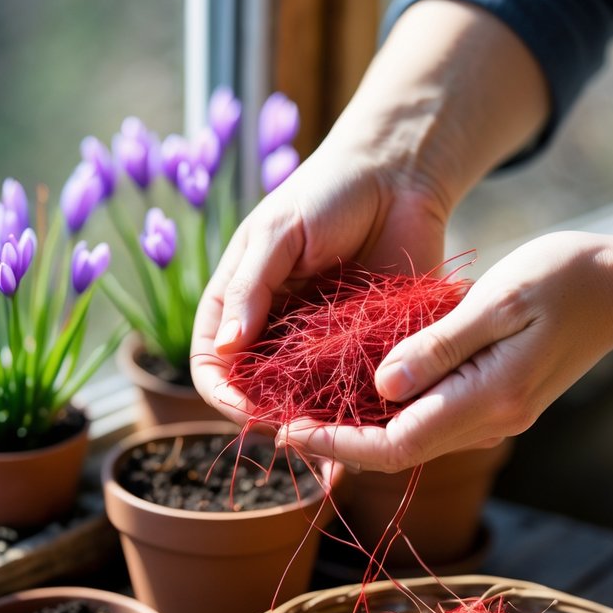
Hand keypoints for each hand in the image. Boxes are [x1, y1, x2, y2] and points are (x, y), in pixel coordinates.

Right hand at [190, 131, 451, 421]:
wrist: (399, 175)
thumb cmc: (329, 192)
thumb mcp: (278, 232)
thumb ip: (251, 288)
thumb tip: (226, 350)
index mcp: (237, 303)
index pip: (212, 366)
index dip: (225, 395)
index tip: (250, 412)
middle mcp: (272, 330)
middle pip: (255, 394)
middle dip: (270, 418)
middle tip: (299, 432)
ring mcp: (317, 344)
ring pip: (303, 401)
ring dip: (315, 424)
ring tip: (335, 438)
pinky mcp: (364, 347)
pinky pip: (351, 390)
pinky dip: (355, 411)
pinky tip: (369, 426)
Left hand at [278, 230, 612, 469]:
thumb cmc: (561, 280)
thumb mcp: (496, 301)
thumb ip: (438, 346)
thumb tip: (382, 387)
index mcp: (487, 399)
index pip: (396, 445)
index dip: (339, 445)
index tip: (290, 431)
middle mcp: (489, 421)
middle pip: (400, 452)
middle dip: (340, 444)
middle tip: (282, 426)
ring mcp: (495, 416)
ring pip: (414, 439)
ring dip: (361, 432)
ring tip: (308, 411)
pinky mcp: (497, 402)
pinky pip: (433, 420)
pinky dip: (391, 414)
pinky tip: (361, 393)